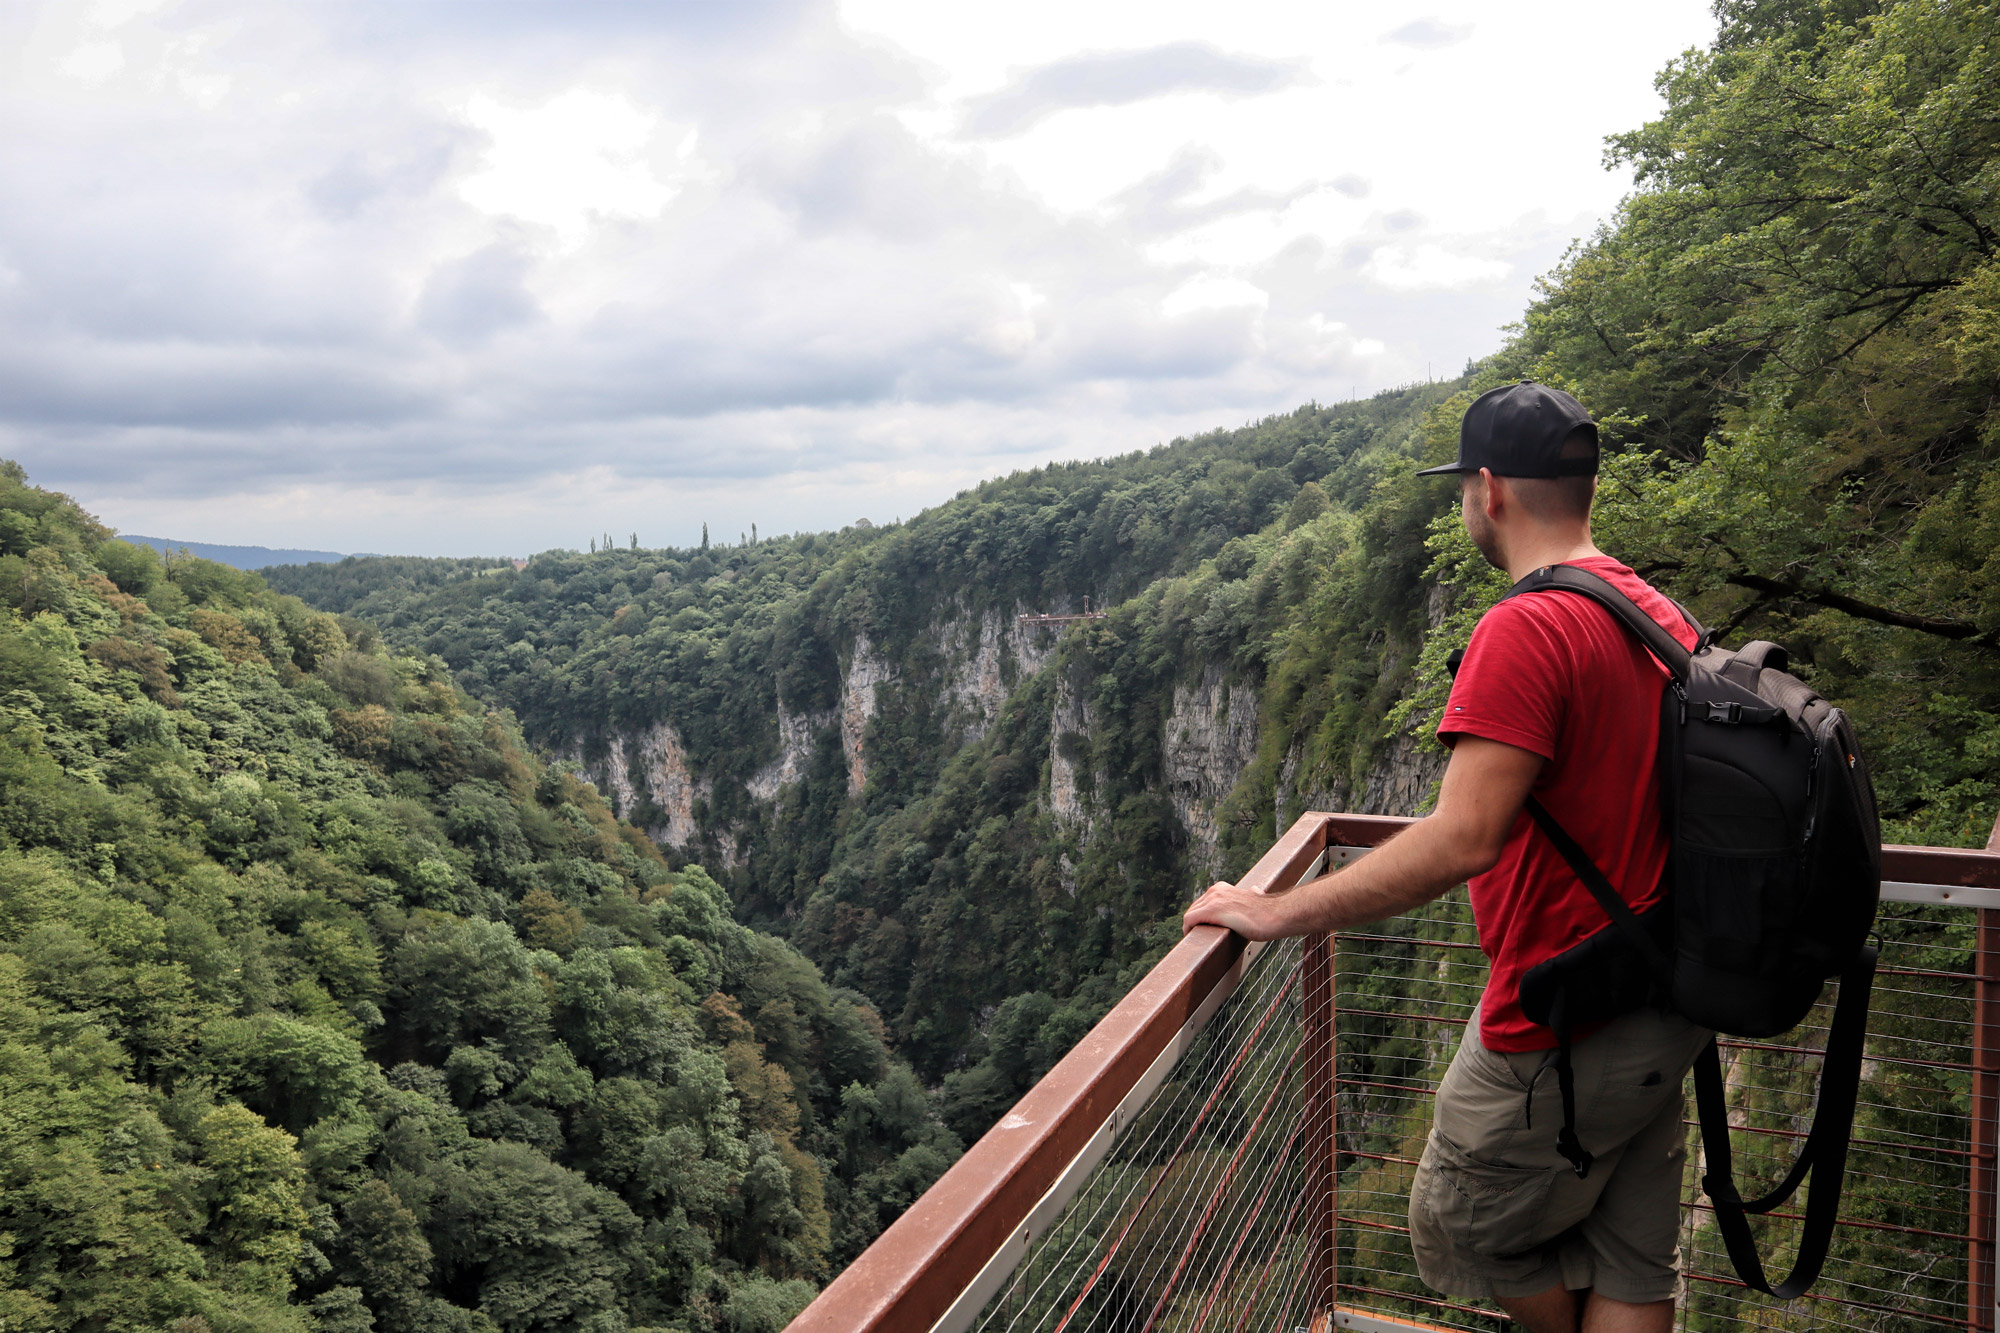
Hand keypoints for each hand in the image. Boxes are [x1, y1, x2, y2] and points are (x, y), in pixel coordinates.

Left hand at [1182, 879, 1298, 940]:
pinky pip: (1189, 919)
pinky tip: (1193, 938)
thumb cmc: (1270, 913)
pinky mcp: (1212, 910)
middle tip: (1199, 937)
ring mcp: (1214, 899)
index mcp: (1223, 888)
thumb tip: (1255, 890)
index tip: (1203, 929)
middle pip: (1194, 908)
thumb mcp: (1257, 899)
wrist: (1278, 915)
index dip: (1201, 917)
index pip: (1203, 903)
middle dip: (1194, 923)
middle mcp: (1216, 890)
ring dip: (1191, 928)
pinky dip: (1187, 929)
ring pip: (1190, 914)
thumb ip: (1252, 895)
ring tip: (1197, 940)